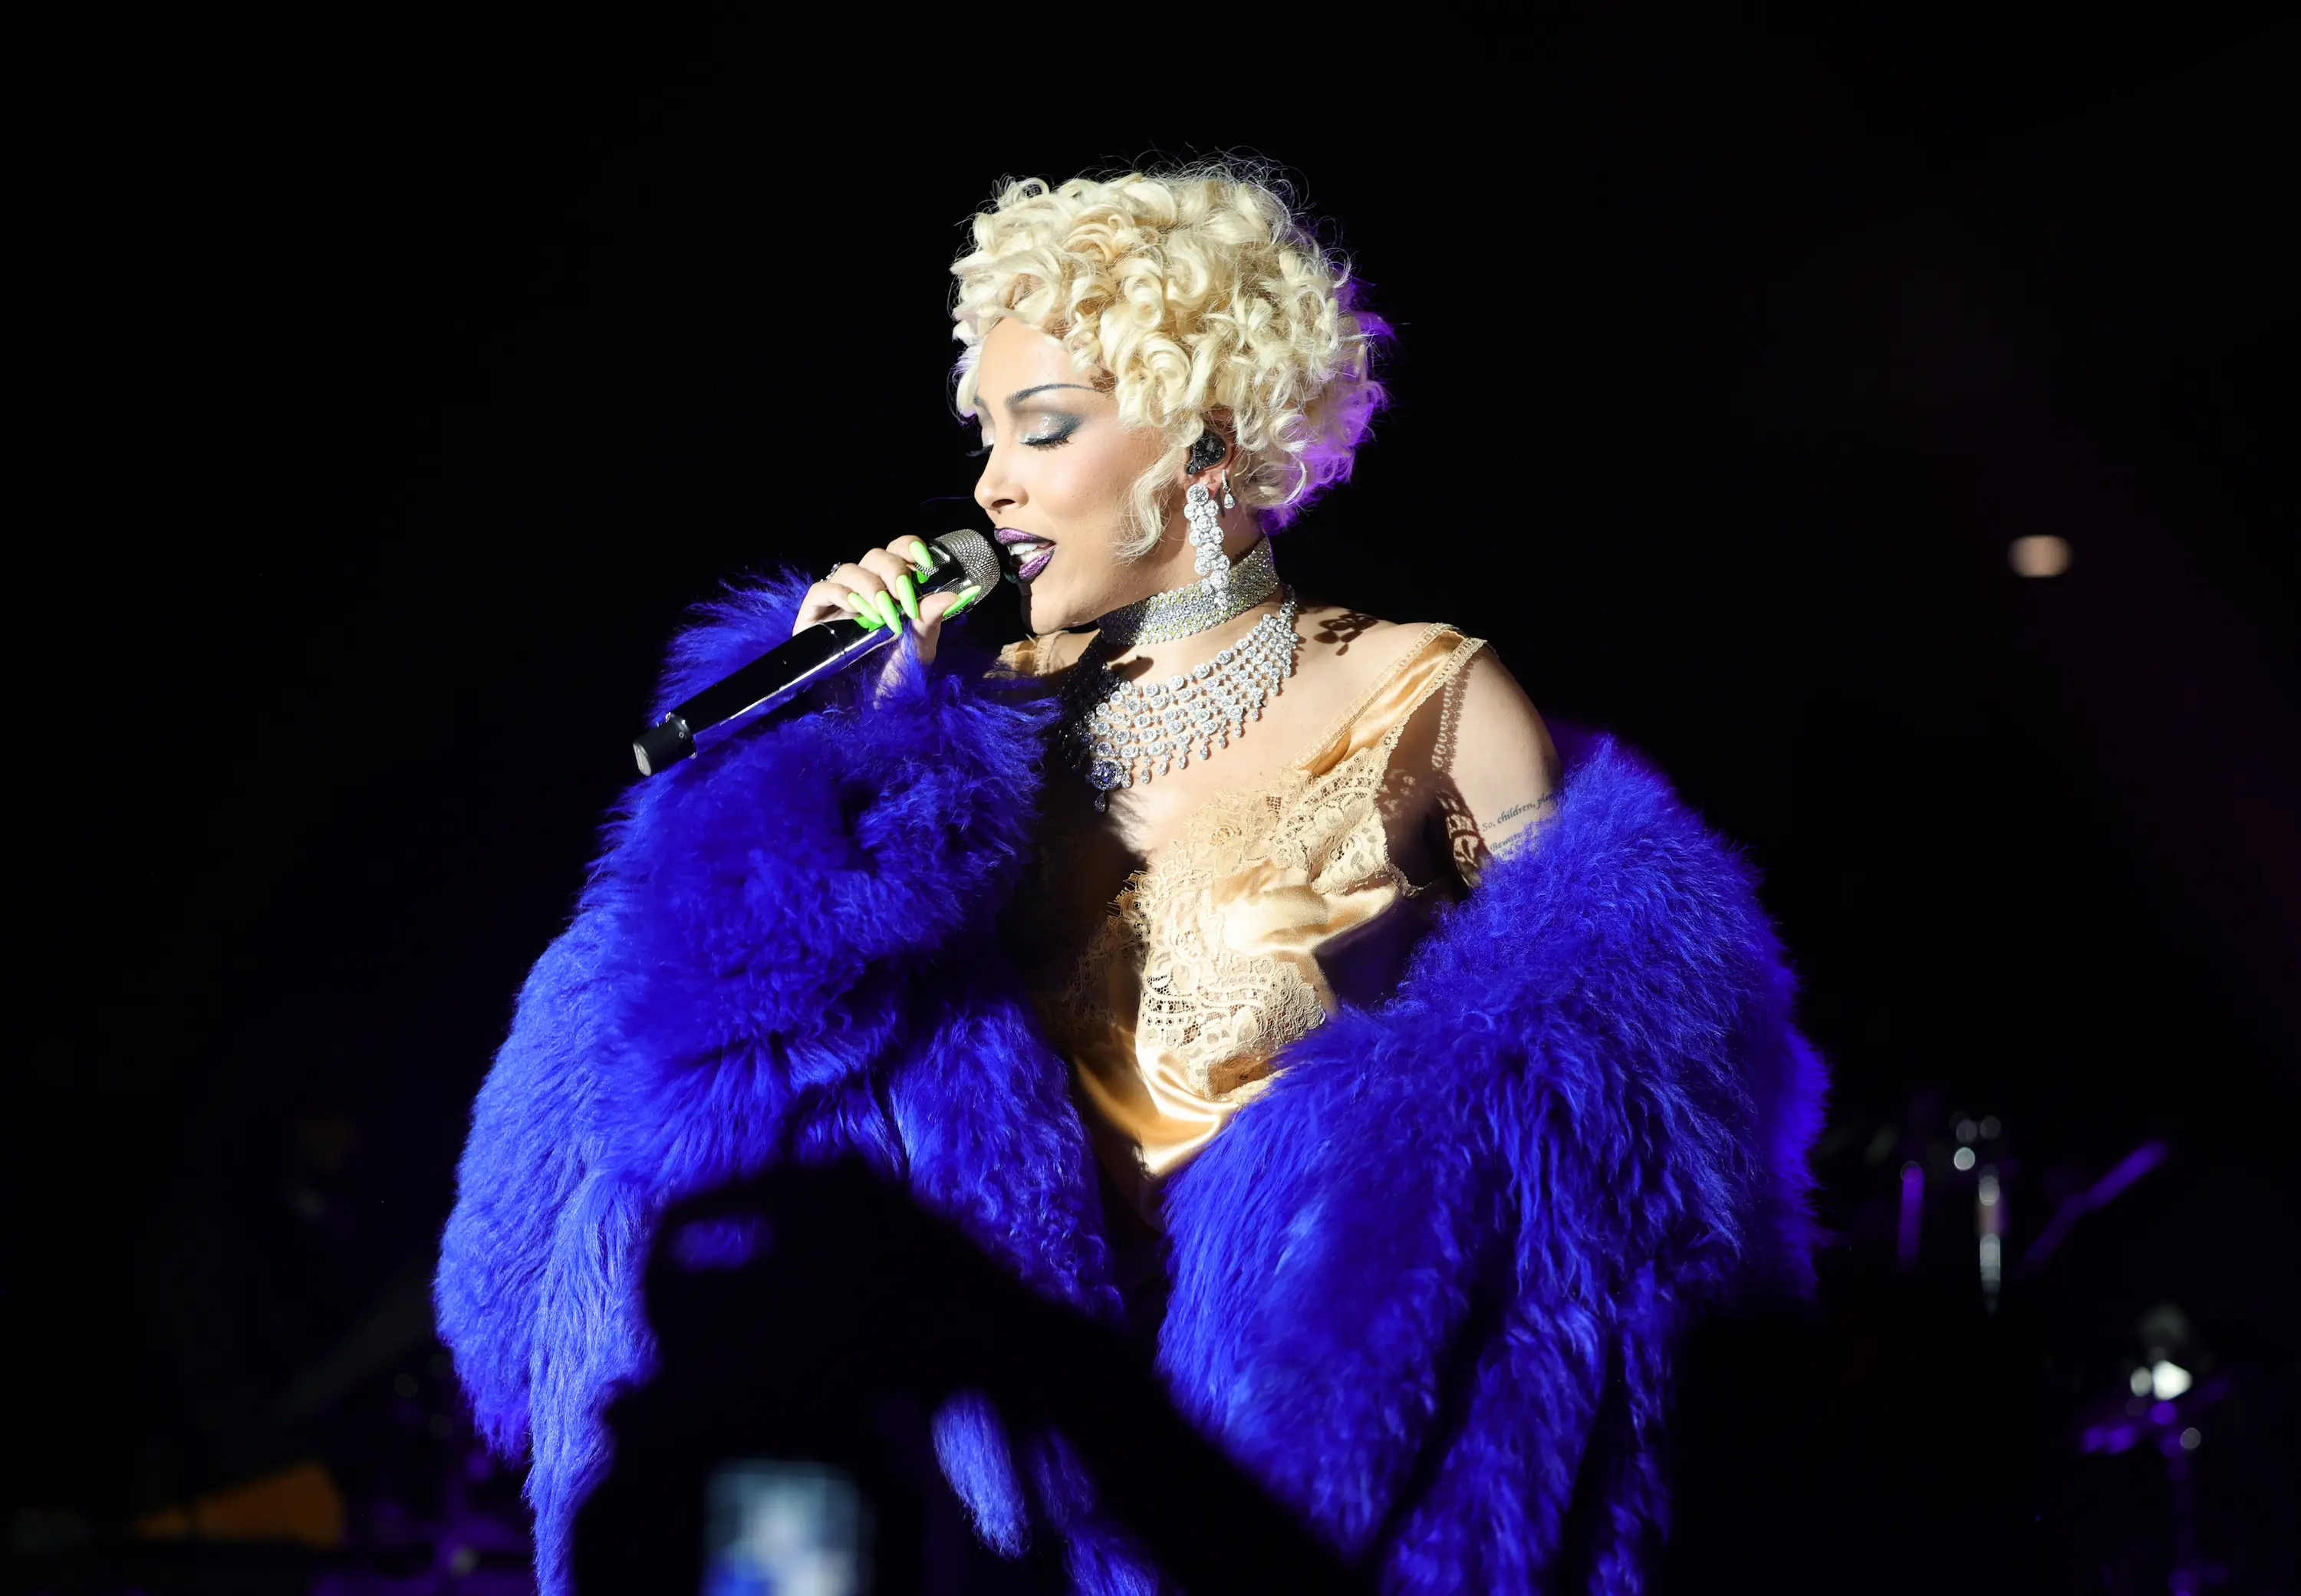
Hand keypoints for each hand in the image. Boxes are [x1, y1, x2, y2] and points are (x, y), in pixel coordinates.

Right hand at [793, 535, 984, 666]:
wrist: (865, 708)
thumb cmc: (893, 676)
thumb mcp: (918, 648)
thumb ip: (930, 619)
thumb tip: (955, 595)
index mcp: (893, 590)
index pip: (898, 552)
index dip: (908, 547)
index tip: (924, 560)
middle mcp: (866, 590)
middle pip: (874, 557)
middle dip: (892, 571)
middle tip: (903, 597)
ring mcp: (838, 601)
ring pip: (848, 570)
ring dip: (869, 587)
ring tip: (882, 613)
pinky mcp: (814, 615)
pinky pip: (821, 590)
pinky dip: (839, 594)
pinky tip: (855, 611)